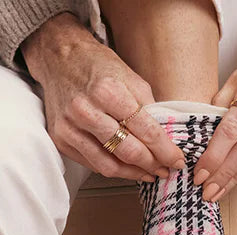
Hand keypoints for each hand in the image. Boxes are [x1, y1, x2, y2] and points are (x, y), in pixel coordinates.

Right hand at [21, 13, 187, 182]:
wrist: (59, 59)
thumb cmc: (96, 65)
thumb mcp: (128, 75)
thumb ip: (145, 106)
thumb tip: (163, 137)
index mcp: (108, 91)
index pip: (145, 130)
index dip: (164, 150)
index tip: (176, 160)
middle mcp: (86, 111)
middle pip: (127, 151)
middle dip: (151, 165)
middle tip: (164, 170)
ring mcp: (70, 128)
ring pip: (108, 165)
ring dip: (132, 174)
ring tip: (147, 174)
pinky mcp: (61, 140)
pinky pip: (92, 164)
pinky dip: (111, 169)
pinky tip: (125, 168)